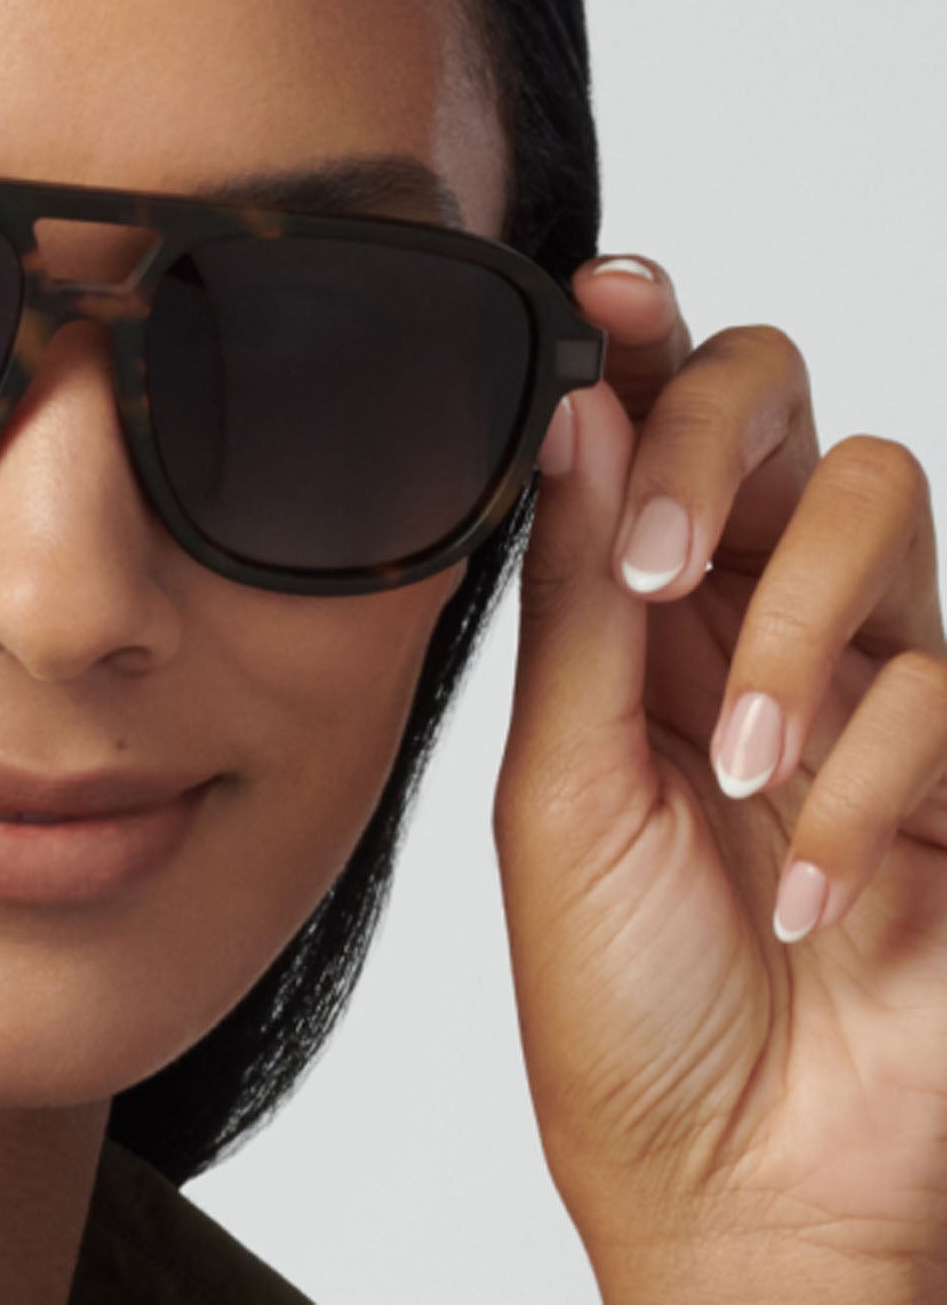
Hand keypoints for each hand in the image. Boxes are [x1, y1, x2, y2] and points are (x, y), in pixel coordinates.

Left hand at [492, 255, 946, 1302]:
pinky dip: (863, 785)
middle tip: (658, 554)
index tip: (606, 293)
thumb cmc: (624, 996)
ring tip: (738, 765)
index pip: (653, 430)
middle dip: (721, 440)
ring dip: (797, 627)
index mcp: (636, 622)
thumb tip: (576, 420)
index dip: (639, 345)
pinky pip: (942, 685)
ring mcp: (873, 678)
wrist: (731, 1178)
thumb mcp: (562, 790)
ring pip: (881, 504)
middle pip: (786, 411)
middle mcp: (756, 621)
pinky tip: (809, 891)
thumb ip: (577, 606)